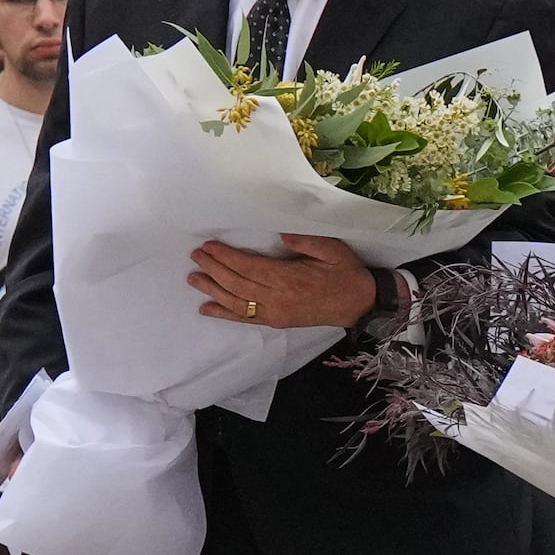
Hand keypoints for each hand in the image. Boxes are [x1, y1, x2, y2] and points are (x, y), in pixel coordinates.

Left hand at [191, 235, 376, 330]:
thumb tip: (280, 234)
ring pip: (236, 302)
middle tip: (196, 256)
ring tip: (194, 278)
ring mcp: (276, 313)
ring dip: (212, 289)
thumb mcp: (332, 250)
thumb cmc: (346, 274)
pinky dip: (224, 314)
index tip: (209, 246)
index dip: (225, 257)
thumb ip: (306, 241)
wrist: (360, 305)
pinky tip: (206, 308)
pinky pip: (245, 318)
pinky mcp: (277, 321)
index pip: (248, 267)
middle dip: (213, 269)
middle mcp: (278, 298)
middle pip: (236, 284)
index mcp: (289, 278)